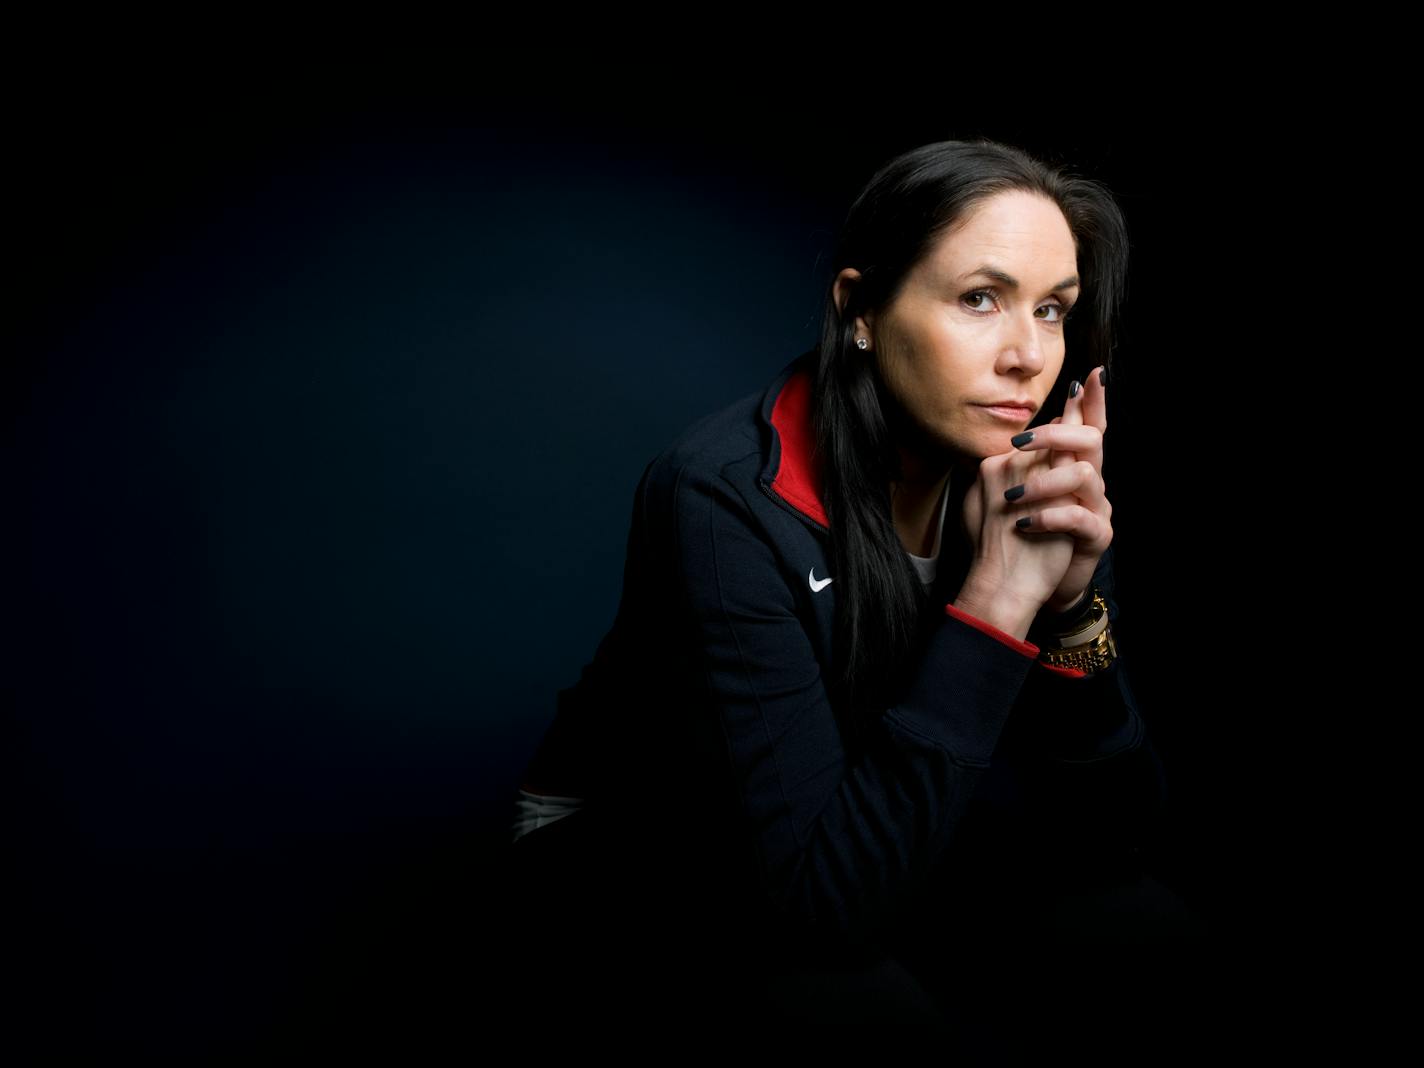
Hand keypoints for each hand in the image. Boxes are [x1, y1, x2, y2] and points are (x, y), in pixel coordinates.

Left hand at [1010, 365, 1114, 614]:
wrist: (1023, 587)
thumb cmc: (1016, 538)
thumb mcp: (1008, 495)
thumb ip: (1008, 467)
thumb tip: (996, 438)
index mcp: (1066, 468)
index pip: (1083, 426)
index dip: (1090, 400)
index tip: (1092, 373)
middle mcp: (1086, 482)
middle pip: (1091, 440)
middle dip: (1057, 433)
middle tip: (1019, 444)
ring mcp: (1095, 508)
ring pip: (1084, 476)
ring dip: (1043, 483)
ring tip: (1012, 499)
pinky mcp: (1096, 537)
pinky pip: (1079, 518)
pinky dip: (1048, 518)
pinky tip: (1023, 524)